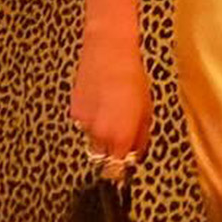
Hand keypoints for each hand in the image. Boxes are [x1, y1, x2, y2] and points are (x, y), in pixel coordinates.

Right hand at [68, 33, 149, 178]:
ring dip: (100, 133)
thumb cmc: (131, 78)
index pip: (117, 168)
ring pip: (92, 139)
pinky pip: (84, 123)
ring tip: (111, 111)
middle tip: (121, 134)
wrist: (108, 53)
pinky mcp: (74, 111)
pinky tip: (100, 101)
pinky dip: (91, 118)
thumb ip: (140, 138)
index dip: (122, 165)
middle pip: (103, 157)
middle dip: (111, 150)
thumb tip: (135, 152)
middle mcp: (99, 135)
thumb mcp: (147, 111)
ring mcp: (84, 123)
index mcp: (119, 137)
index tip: (125, 162)